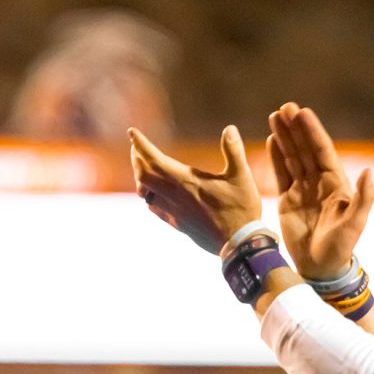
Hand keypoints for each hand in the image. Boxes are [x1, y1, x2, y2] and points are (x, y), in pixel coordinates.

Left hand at [130, 125, 261, 254]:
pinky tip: (153, 193)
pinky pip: (153, 207)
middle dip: (137, 159)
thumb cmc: (241, 210)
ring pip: (145, 192)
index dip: (141, 145)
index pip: (154, 160)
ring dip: (141, 177)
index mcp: (186, 181)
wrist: (238, 245)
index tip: (131, 132)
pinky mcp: (177, 223)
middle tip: (137, 148)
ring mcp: (174, 211)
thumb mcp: (242, 177)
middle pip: (143, 175)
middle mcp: (175, 196)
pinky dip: (148, 195)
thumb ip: (233, 151)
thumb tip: (229, 128)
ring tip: (143, 168)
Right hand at [267, 103, 373, 278]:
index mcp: (336, 183)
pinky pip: (281, 173)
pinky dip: (276, 156)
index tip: (303, 113)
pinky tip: (271, 139)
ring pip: (292, 157)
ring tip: (275, 116)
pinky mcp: (288, 199)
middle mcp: (319, 182)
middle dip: (295, 128)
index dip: (312, 132)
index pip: (322, 151)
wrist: (321, 267)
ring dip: (284, 137)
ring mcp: (303, 189)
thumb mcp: (355, 223)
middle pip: (305, 149)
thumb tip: (368, 172)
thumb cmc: (341, 247)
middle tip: (285, 107)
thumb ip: (363, 198)